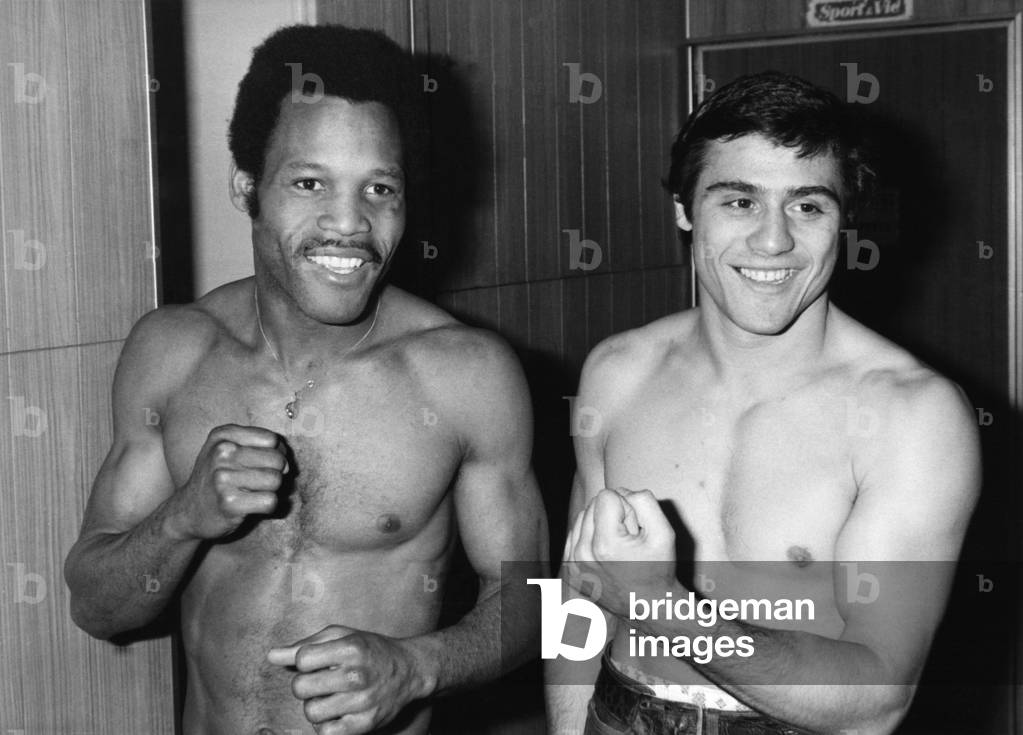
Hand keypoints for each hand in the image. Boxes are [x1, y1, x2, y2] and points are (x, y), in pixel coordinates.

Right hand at [168, 424, 286, 538]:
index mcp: (223, 435)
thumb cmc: (216, 479)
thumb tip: (288, 463)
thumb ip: (261, 447)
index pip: (272, 439)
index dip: (276, 453)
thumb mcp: (228, 451)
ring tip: (251, 493)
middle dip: (275, 473)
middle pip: (277, 460)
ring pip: (276, 480)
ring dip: (270, 491)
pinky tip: (250, 506)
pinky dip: (267, 507)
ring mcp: (223, 477)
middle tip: (256, 483)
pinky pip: (270, 501)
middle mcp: (221, 452)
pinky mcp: (229, 502)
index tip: (262, 464)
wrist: (187, 512)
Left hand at [268, 625, 427, 734]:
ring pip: (311, 712)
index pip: (302, 659)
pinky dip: (326, 725)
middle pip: (301, 688)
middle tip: (322, 681)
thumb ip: (306, 645)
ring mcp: (361, 702)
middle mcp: (356, 675)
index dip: (304, 661)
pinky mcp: (365, 724)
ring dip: (316, 706)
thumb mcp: (342, 636)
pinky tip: (337, 712)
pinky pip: (326, 733)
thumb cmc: (370, 650)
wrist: (409, 670)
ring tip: (330, 697)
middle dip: (306, 685)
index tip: (317, 662)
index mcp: (350, 648)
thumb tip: (271, 656)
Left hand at [564, 488, 676, 617]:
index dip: (626, 507)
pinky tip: (606, 552)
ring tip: (618, 546)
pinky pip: (575, 533)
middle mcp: (583, 553)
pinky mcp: (568, 568)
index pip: (606, 495)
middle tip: (628, 539)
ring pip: (582, 516)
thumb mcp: (664, 532)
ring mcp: (572, 563)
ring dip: (600, 524)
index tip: (634, 529)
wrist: (647, 605)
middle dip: (612, 514)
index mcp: (605, 545)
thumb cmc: (658, 568)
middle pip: (592, 504)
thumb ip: (644, 502)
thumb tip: (621, 491)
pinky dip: (590, 536)